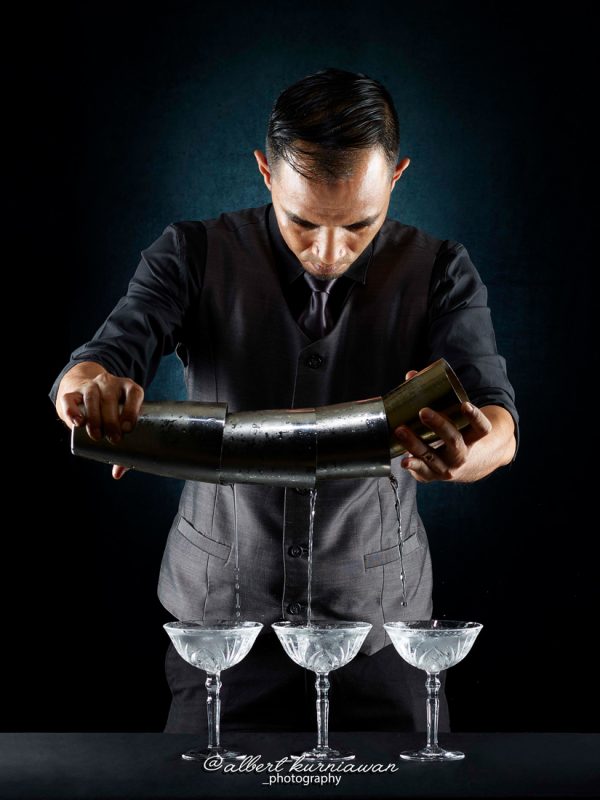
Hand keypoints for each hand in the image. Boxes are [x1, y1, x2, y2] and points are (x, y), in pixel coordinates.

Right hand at [56, 361, 143, 479]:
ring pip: (92, 397)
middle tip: (113, 438)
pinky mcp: (73, 392)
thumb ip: (123, 447)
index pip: (134, 393)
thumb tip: (117, 474)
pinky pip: (70, 398)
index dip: (132, 409)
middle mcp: (110, 383)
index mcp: (128, 388)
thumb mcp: (120, 423)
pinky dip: (72, 410)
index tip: (128, 428)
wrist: (84, 392)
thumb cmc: (111, 413)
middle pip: (111, 398)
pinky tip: (77, 422)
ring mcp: (91, 385)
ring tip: (96, 435)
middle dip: (112, 419)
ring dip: (94, 417)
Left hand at [394, 401, 490, 482]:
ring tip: (400, 430)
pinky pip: (423, 472)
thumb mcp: (457, 418)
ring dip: (415, 444)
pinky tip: (403, 461)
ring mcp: (449, 467)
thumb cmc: (458, 433)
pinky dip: (413, 465)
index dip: (475, 417)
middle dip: (439, 426)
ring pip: (433, 456)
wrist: (467, 466)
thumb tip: (412, 375)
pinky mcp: (434, 475)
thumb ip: (437, 397)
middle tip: (423, 412)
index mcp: (474, 438)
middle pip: (454, 441)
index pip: (481, 428)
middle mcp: (463, 454)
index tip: (465, 405)